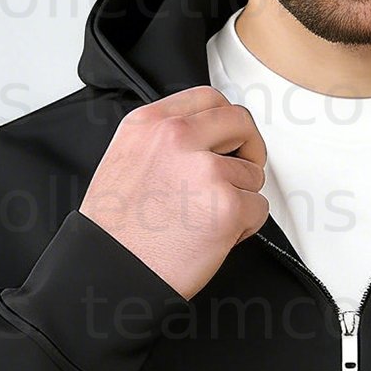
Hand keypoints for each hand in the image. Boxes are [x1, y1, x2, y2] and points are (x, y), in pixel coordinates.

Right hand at [82, 85, 269, 300]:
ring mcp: (206, 169)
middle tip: (241, 171)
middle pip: (240, 122)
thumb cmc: (116, 231)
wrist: (112, 272)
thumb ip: (164, 141)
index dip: (226, 121)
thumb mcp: (126, 159)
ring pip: (252, 173)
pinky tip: (214, 236)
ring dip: (240, 197)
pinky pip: (259, 208)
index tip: (229, 139)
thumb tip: (203, 140)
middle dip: (248, 147)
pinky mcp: (227, 205)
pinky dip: (245, 227)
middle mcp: (178, 138)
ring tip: (206, 219)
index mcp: (150, 124)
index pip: (208, 98)